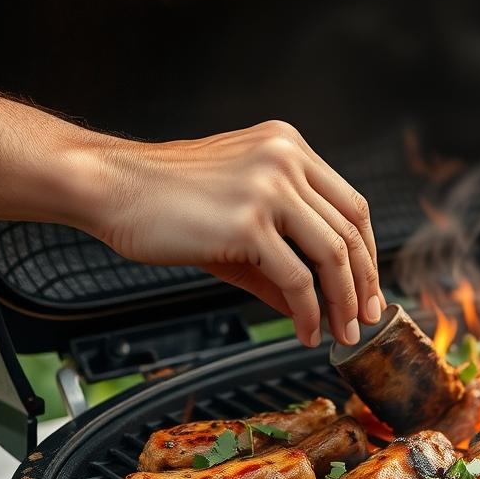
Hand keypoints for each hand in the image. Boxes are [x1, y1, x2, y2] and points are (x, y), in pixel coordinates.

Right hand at [80, 120, 383, 346]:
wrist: (110, 187)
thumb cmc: (167, 202)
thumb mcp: (239, 223)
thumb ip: (283, 258)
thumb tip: (317, 307)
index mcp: (287, 146)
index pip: (350, 203)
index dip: (367, 252)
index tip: (369, 288)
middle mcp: (286, 158)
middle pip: (351, 228)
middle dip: (364, 282)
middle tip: (367, 318)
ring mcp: (269, 186)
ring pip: (332, 254)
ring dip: (344, 302)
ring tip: (343, 332)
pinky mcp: (248, 221)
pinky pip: (296, 277)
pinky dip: (308, 312)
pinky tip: (305, 331)